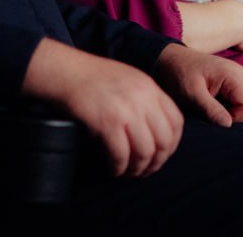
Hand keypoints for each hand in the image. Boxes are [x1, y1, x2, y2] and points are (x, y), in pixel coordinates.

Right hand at [22, 39, 183, 177]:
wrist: (65, 70)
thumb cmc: (92, 77)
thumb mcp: (128, 80)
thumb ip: (145, 100)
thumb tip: (154, 131)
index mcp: (149, 87)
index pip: (177, 122)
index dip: (172, 145)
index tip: (161, 155)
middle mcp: (142, 98)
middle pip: (164, 141)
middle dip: (156, 162)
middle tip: (144, 170)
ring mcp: (126, 110)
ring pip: (145, 151)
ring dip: (137, 169)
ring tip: (127, 172)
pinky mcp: (107, 122)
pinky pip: (121, 155)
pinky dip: (118, 167)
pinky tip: (113, 169)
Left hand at [154, 43, 242, 125]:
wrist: (172, 59)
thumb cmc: (181, 74)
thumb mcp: (192, 94)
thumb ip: (211, 109)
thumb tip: (228, 125)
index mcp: (234, 76)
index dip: (236, 118)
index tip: (216, 118)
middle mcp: (242, 75)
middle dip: (238, 117)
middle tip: (215, 115)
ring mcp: (240, 78)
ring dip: (235, 113)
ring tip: (214, 109)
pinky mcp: (235, 82)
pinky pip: (242, 101)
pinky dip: (233, 108)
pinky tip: (216, 105)